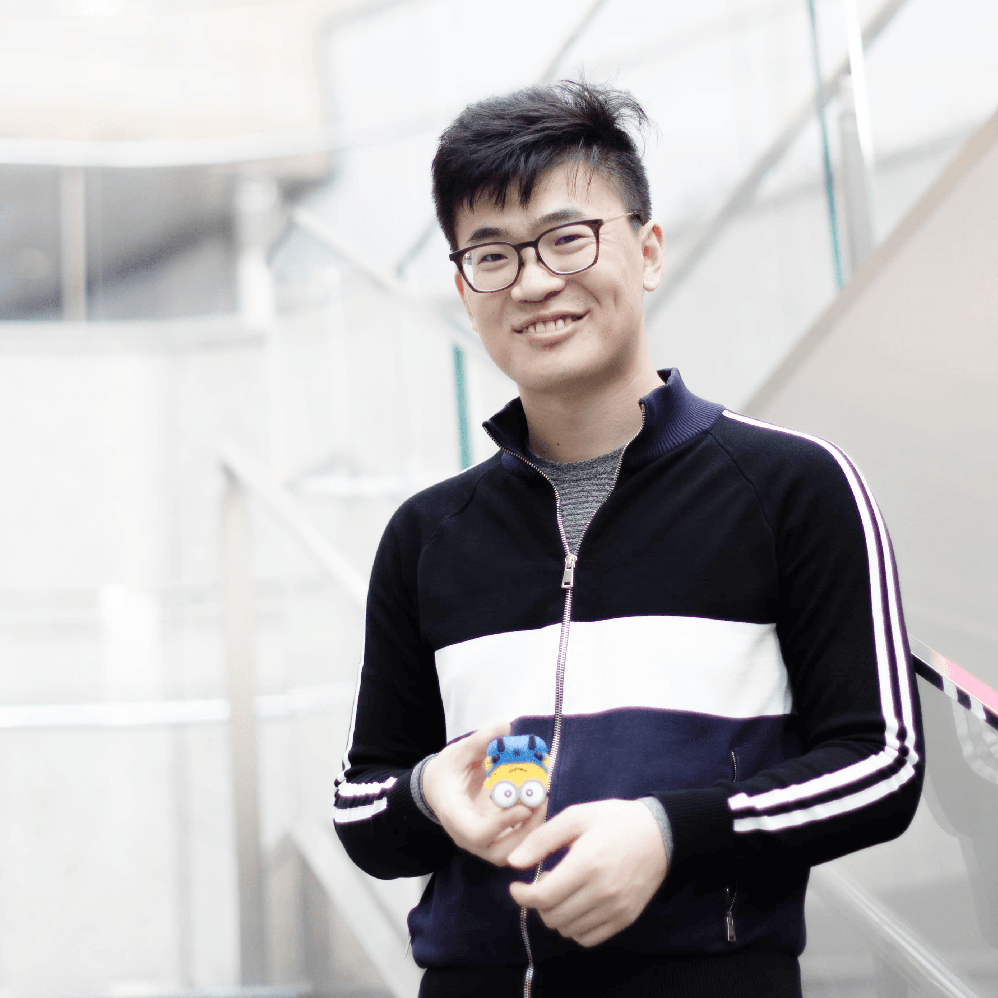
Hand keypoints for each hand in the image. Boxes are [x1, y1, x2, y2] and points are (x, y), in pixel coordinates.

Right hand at [422, 721, 547, 865]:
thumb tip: (505, 725)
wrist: (438, 787)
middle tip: (541, 803)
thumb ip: (480, 740)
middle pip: (497, 852)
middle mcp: (467, 836)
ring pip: (508, 852)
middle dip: (524, 833)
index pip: (477, 834)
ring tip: (542, 802)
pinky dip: (529, 828)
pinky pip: (513, 842)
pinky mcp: (493, 839)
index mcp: (454, 816)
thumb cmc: (447, 771)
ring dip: (530, 832)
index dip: (502, 824)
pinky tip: (538, 804)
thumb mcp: (459, 752)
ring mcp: (481, 841)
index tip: (524, 808)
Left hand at [507, 799, 667, 947]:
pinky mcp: (625, 918)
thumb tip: (514, 863)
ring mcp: (615, 909)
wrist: (660, 833)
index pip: (543, 897)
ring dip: (556, 915)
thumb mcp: (576, 817)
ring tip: (562, 892)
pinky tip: (576, 906)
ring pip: (568, 930)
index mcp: (586, 863)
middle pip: (553, 916)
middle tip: (543, 883)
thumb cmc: (614, 820)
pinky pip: (589, 939)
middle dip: (538, 903)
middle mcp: (601, 892)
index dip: (522, 895)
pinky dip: (575, 928)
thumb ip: (542, 839)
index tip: (516, 887)